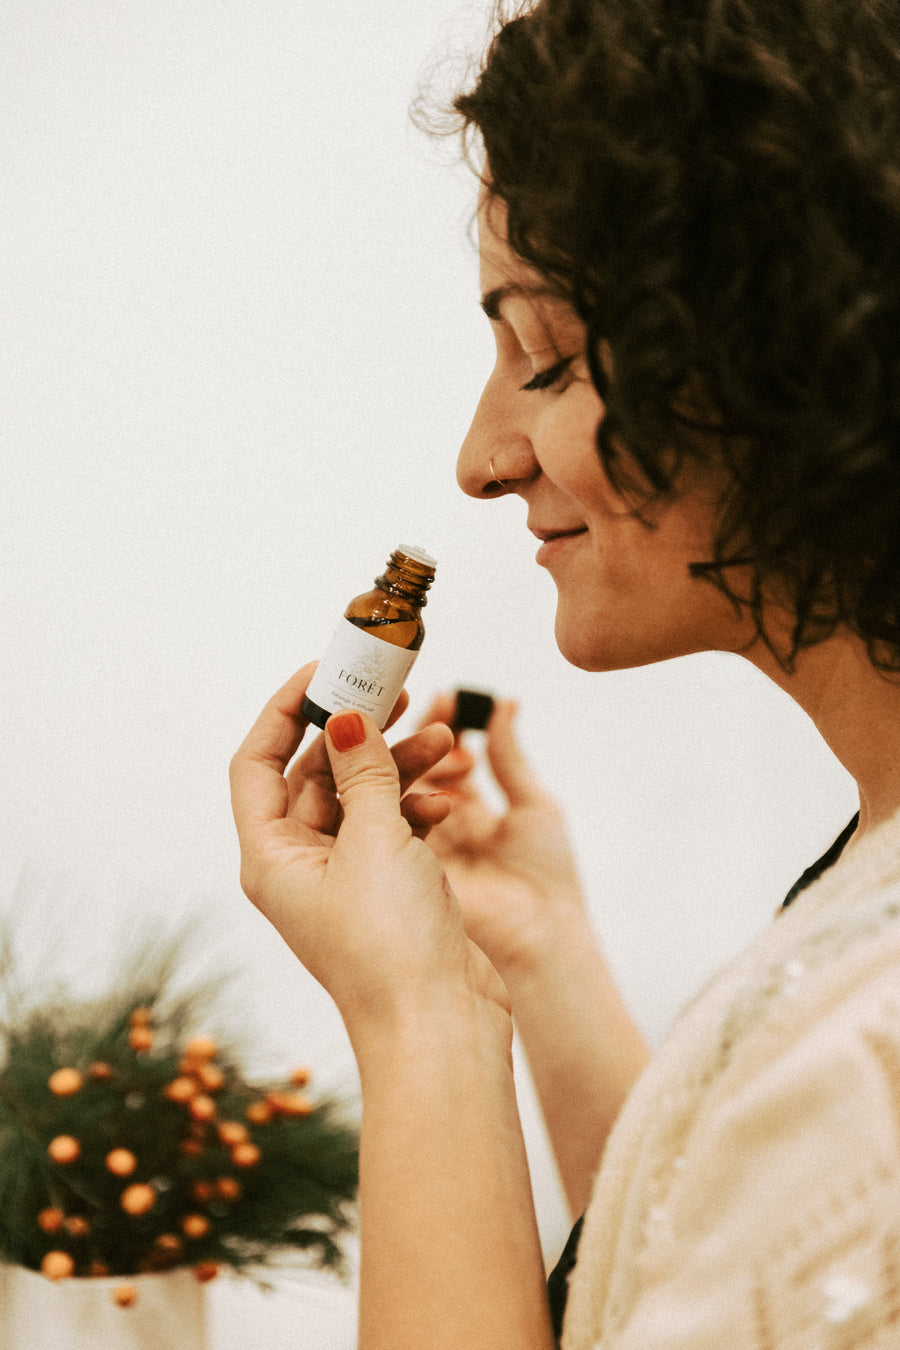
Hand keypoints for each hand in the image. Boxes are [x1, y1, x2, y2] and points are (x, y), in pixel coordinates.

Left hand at [229, 666, 509, 1045]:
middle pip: (315, 775)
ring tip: (441, 743)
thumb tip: (341, 716)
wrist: (441, 1027)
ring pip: (362, 798)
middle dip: (356, 733)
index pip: (257, 763)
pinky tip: (445, 802)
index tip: (322, 670)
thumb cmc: (393, 947)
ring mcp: (345, 879)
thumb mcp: (375, 840)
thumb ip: (361, 770)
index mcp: (272, 857)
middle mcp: (300, 866)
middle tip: (393, 692)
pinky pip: (393, 828)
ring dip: (398, 766)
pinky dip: (417, 807)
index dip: (284, 711)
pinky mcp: (387, 890)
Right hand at [412, 694, 587, 977]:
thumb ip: (508, 754)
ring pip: (398, 789)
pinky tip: (421, 775)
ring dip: (413, 757)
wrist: (540, 941)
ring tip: (435, 735)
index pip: (444, 758)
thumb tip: (505, 703)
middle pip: (414, 769)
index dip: (441, 725)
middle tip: (421, 702)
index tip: (442, 695)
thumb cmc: (545, 881)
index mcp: (470, 815)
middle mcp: (437, 829)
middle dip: (419, 733)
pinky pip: (389, 820)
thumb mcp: (534, 805)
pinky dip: (402, 792)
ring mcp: (415, 849)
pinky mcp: (398, 868)